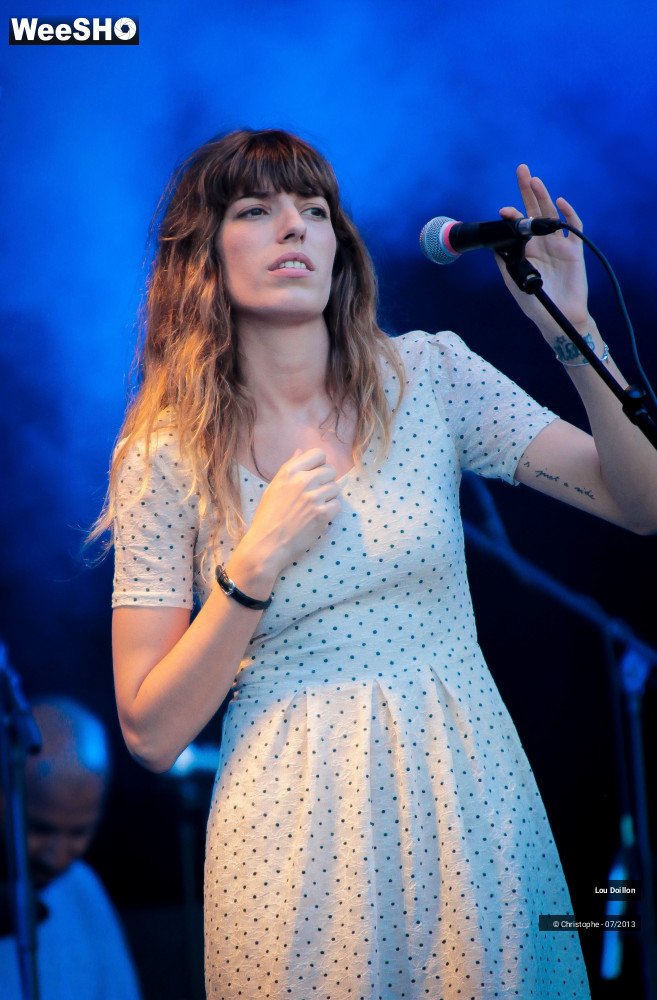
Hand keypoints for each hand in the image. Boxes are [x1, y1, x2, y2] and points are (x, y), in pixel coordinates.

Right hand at [238, 448, 340, 577]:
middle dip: (326, 481)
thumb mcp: (273, 488)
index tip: (315, 475)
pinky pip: (337, 505)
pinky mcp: (322, 514)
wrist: (267, 545)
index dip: (320, 464)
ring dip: (329, 497)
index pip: (318, 454)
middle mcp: (302, 481)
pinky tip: (319, 518)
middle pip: (330, 470)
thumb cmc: (267, 517)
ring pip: (336, 488)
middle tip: (316, 495)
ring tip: (316, 508)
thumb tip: (300, 451)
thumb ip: (289, 468)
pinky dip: (331, 512)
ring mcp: (313, 497)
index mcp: (289, 472)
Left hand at [496, 164, 591, 343]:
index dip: (512, 214)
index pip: (518, 224)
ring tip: (534, 181)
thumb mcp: (514, 281)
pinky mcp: (575, 250)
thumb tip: (493, 243)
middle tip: (522, 170)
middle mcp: (541, 242)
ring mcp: (558, 244)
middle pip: (534, 210)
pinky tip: (560, 202)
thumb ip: (505, 262)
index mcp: (526, 249)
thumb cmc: (535, 302)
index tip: (503, 210)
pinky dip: (569, 214)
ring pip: (551, 214)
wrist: (558, 316)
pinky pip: (574, 228)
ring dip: (543, 197)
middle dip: (528, 190)